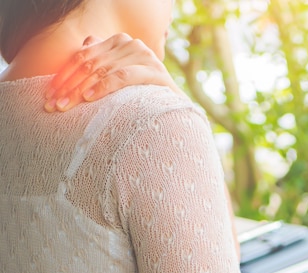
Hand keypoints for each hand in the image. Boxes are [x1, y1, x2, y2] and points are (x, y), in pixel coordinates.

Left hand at [45, 33, 183, 111]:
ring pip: (103, 71)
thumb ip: (102, 60)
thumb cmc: (143, 99)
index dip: (63, 76)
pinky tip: (89, 98)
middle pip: (90, 64)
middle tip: (53, 106)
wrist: (176, 114)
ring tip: (66, 106)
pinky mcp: (156, 72)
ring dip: (80, 90)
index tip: (49, 96)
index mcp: (120, 42)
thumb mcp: (117, 78)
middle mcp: (133, 44)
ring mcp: (146, 57)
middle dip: (68, 86)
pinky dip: (103, 87)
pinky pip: (122, 77)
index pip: (83, 57)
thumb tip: (84, 44)